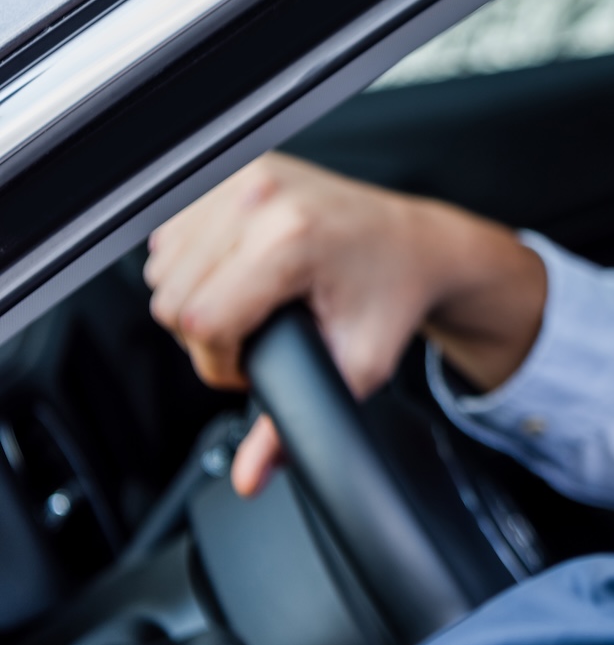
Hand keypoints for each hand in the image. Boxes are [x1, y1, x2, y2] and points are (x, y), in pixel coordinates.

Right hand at [144, 154, 547, 495]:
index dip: (219, 360)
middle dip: (209, 333)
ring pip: (164, 265)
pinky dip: (194, 261)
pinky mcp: (233, 167)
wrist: (419, 245)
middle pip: (173, 296)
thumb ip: (299, 424)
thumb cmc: (393, 296)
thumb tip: (251, 477)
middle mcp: (260, 199)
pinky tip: (239, 272)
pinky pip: (173, 231)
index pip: (198, 320)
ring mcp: (243, 175)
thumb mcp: (357, 367)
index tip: (255, 362)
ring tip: (253, 304)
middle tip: (259, 336)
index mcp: (289, 240)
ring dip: (198, 296)